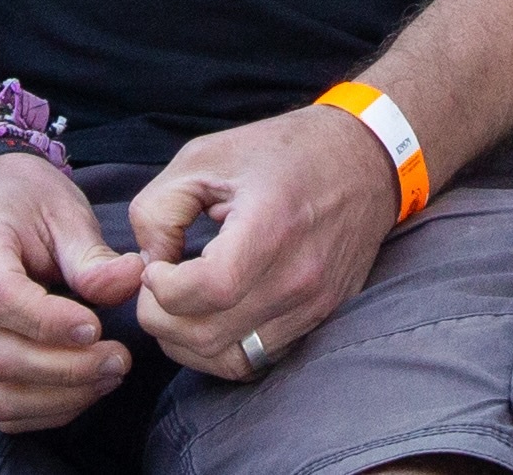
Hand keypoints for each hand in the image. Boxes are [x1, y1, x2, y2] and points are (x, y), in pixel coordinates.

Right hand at [0, 155, 142, 431]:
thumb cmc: (25, 200)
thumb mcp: (63, 209)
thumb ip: (92, 254)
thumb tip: (133, 281)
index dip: (49, 323)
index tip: (98, 326)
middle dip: (67, 370)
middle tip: (121, 359)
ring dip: (59, 398)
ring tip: (109, 375)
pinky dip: (44, 411)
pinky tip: (84, 389)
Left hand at [127, 99, 407, 380]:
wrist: (364, 159)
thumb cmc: (281, 151)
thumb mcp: (204, 156)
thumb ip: (157, 210)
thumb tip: (147, 265)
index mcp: (272, 223)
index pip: (209, 289)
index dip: (163, 288)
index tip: (155, 266)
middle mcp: (299, 274)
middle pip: (210, 334)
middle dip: (163, 319)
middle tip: (157, 287)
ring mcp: (314, 303)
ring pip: (231, 360)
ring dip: (188, 343)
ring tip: (179, 305)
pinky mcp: (320, 317)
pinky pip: (258, 359)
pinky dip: (222, 349)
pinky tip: (211, 316)